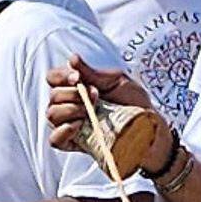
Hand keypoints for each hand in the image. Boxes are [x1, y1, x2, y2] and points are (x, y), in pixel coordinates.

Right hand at [47, 56, 172, 169]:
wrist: (148, 127)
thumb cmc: (133, 101)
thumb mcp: (117, 81)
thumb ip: (93, 73)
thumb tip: (73, 58)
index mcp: (76, 86)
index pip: (53, 77)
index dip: (61, 76)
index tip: (78, 78)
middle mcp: (69, 104)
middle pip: (53, 96)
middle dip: (73, 94)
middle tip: (96, 96)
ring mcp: (69, 124)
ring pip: (52, 115)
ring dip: (71, 110)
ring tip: (92, 111)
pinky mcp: (73, 143)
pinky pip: (54, 139)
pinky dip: (63, 131)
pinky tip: (79, 125)